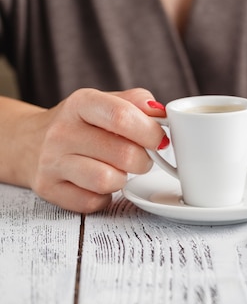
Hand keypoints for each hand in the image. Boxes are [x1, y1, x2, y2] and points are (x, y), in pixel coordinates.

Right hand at [23, 88, 167, 212]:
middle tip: (141, 158)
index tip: (160, 140)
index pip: (122, 116)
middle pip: (123, 154)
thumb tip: (161, 112)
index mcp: (81, 103)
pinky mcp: (48, 189)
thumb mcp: (106, 102)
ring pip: (107, 181)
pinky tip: (99, 185)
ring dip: (123, 179)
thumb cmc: (81, 123)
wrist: (28, 141)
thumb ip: (137, 103)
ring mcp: (51, 162)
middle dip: (144, 160)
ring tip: (119, 170)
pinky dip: (104, 197)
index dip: (150, 132)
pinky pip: (92, 202)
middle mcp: (62, 131)